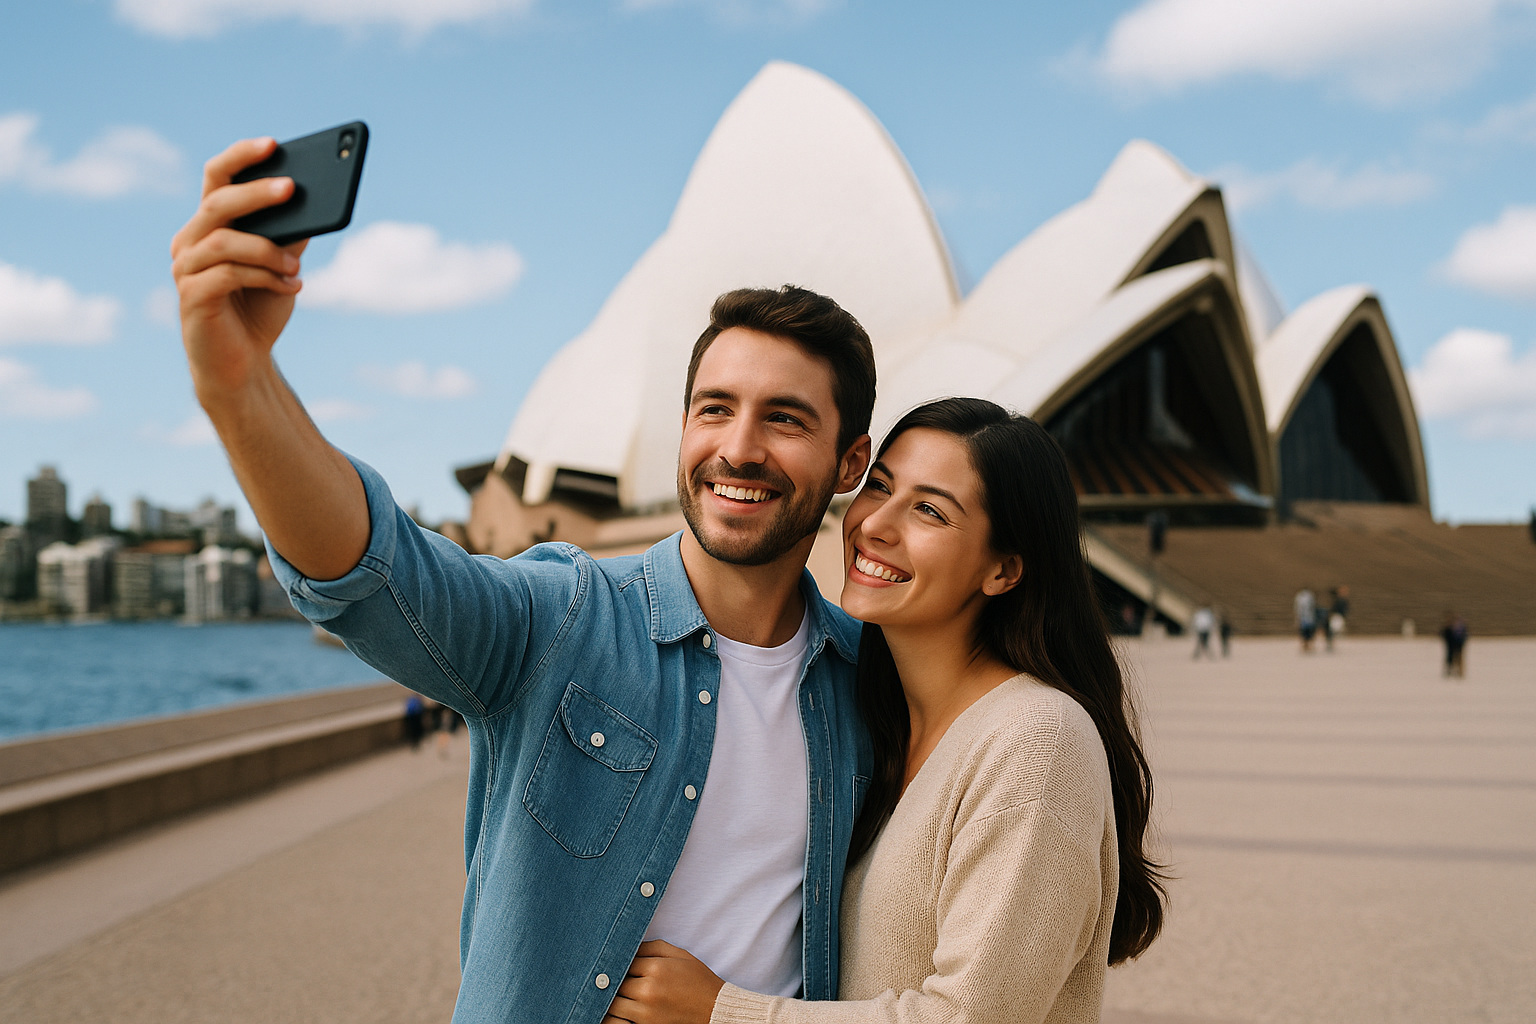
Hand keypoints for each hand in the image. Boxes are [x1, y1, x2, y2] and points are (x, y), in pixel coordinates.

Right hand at [170, 137, 307, 403]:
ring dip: (267, 250)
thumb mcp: (282, 267)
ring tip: (297, 267)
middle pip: (218, 203)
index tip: (273, 144)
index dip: (240, 157)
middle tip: (293, 188)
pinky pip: (227, 275)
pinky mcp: (191, 297)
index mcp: (210, 224)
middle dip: (257, 193)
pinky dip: (264, 277)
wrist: (243, 364)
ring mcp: (186, 268)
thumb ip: (290, 236)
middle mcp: (190, 240)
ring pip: (224, 241)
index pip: (216, 177)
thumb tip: (314, 203)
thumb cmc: (260, 308)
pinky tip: (291, 285)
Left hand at [602, 940, 724, 1023]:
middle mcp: (648, 991)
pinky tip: (613, 1011)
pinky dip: (613, 1018)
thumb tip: (628, 946)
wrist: (715, 1010)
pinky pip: (618, 1023)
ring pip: (611, 1005)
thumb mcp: (679, 955)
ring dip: (609, 999)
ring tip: (609, 995)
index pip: (623, 962)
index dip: (619, 962)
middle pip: (615, 984)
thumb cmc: (698, 980)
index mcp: (656, 969)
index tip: (617, 963)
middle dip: (612, 980)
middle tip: (608, 978)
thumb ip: (652, 947)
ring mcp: (645, 1013)